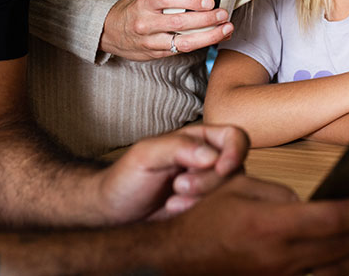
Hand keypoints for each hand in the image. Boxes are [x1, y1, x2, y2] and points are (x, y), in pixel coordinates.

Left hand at [97, 124, 247, 222]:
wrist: (113, 211)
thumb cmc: (125, 177)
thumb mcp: (145, 155)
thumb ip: (177, 148)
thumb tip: (211, 156)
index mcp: (198, 139)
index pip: (234, 137)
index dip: (235, 151)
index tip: (220, 168)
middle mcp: (207, 161)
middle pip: (235, 168)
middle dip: (209, 181)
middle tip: (179, 186)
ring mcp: (207, 186)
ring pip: (229, 191)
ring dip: (203, 198)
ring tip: (174, 199)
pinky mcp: (203, 208)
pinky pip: (218, 210)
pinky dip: (199, 211)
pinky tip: (176, 209)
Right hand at [99, 0, 234, 60]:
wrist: (108, 33)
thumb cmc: (130, 9)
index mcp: (143, 3)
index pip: (168, 0)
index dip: (190, 0)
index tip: (209, 0)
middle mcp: (146, 23)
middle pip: (179, 23)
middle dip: (205, 19)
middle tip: (223, 13)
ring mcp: (151, 41)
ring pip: (183, 42)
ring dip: (208, 37)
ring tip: (226, 29)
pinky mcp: (156, 54)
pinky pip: (181, 50)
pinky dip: (201, 45)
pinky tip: (216, 38)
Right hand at [160, 175, 348, 274]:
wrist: (176, 259)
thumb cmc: (204, 220)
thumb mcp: (239, 188)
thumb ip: (280, 193)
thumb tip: (310, 204)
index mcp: (270, 225)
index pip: (330, 218)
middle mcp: (279, 256)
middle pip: (340, 247)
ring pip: (333, 270)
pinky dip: (338, 271)